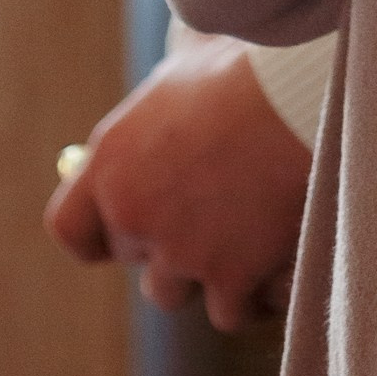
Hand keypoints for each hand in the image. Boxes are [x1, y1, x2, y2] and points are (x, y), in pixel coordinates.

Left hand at [43, 29, 314, 327]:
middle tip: (214, 214)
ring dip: (208, 275)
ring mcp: (181, 251)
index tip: (126, 230)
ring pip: (179, 292)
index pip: (71, 228)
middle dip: (169, 245)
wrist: (305, 93)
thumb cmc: (250, 64)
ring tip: (250, 241)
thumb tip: (164, 101)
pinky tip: (280, 263)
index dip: (99, 235)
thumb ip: (165, 100)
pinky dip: (254, 295)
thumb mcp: (188, 63)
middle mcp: (135, 212)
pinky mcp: (230, 277)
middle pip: (136, 260)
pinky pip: (232, 312)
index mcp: (112, 160)